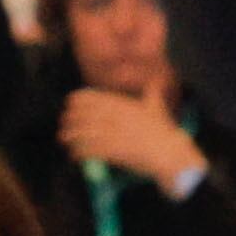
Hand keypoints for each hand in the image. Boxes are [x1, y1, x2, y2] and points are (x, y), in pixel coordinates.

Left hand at [59, 86, 201, 183]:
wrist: (171, 154)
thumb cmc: (165, 132)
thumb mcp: (157, 108)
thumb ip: (153, 93)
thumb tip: (157, 80)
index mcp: (124, 105)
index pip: (94, 98)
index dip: (78, 101)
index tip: (70, 103)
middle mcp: (117, 117)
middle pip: (85, 115)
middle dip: (71, 119)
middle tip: (63, 124)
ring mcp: (115, 134)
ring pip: (85, 133)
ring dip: (71, 136)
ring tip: (63, 139)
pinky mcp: (114, 151)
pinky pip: (91, 150)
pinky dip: (80, 153)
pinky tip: (74, 155)